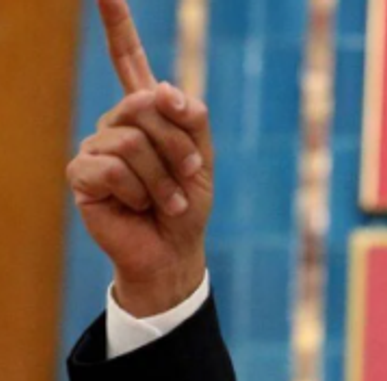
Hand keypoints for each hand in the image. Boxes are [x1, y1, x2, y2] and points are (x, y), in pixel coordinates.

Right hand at [66, 0, 214, 315]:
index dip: (116, 24)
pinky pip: (113, 167)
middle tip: (190, 178)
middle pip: (148, 106)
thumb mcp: (203, 156)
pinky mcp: (83, 174)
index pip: (127, 59)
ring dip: (164, 178)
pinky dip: (140, 192)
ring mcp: (96, 145)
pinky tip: (139, 206)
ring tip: (169, 200)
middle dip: (180, 146)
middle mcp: (116, 121)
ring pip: (133, 140)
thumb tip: (158, 89)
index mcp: (145, 111)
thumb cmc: (188, 203)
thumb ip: (190, 118)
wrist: (174, 250)